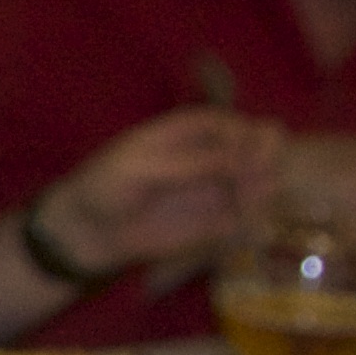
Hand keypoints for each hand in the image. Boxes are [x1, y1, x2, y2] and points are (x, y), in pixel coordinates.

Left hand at [35, 109, 283, 275]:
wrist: (88, 230)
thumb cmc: (105, 187)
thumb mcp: (139, 168)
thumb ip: (187, 162)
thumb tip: (236, 158)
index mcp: (192, 129)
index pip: (237, 124)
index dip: (249, 139)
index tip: (240, 162)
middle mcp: (212, 154)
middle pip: (262, 146)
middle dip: (266, 162)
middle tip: (248, 183)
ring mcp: (218, 186)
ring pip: (265, 179)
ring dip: (265, 190)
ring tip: (244, 205)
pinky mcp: (217, 220)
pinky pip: (251, 215)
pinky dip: (254, 218)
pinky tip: (238, 225)